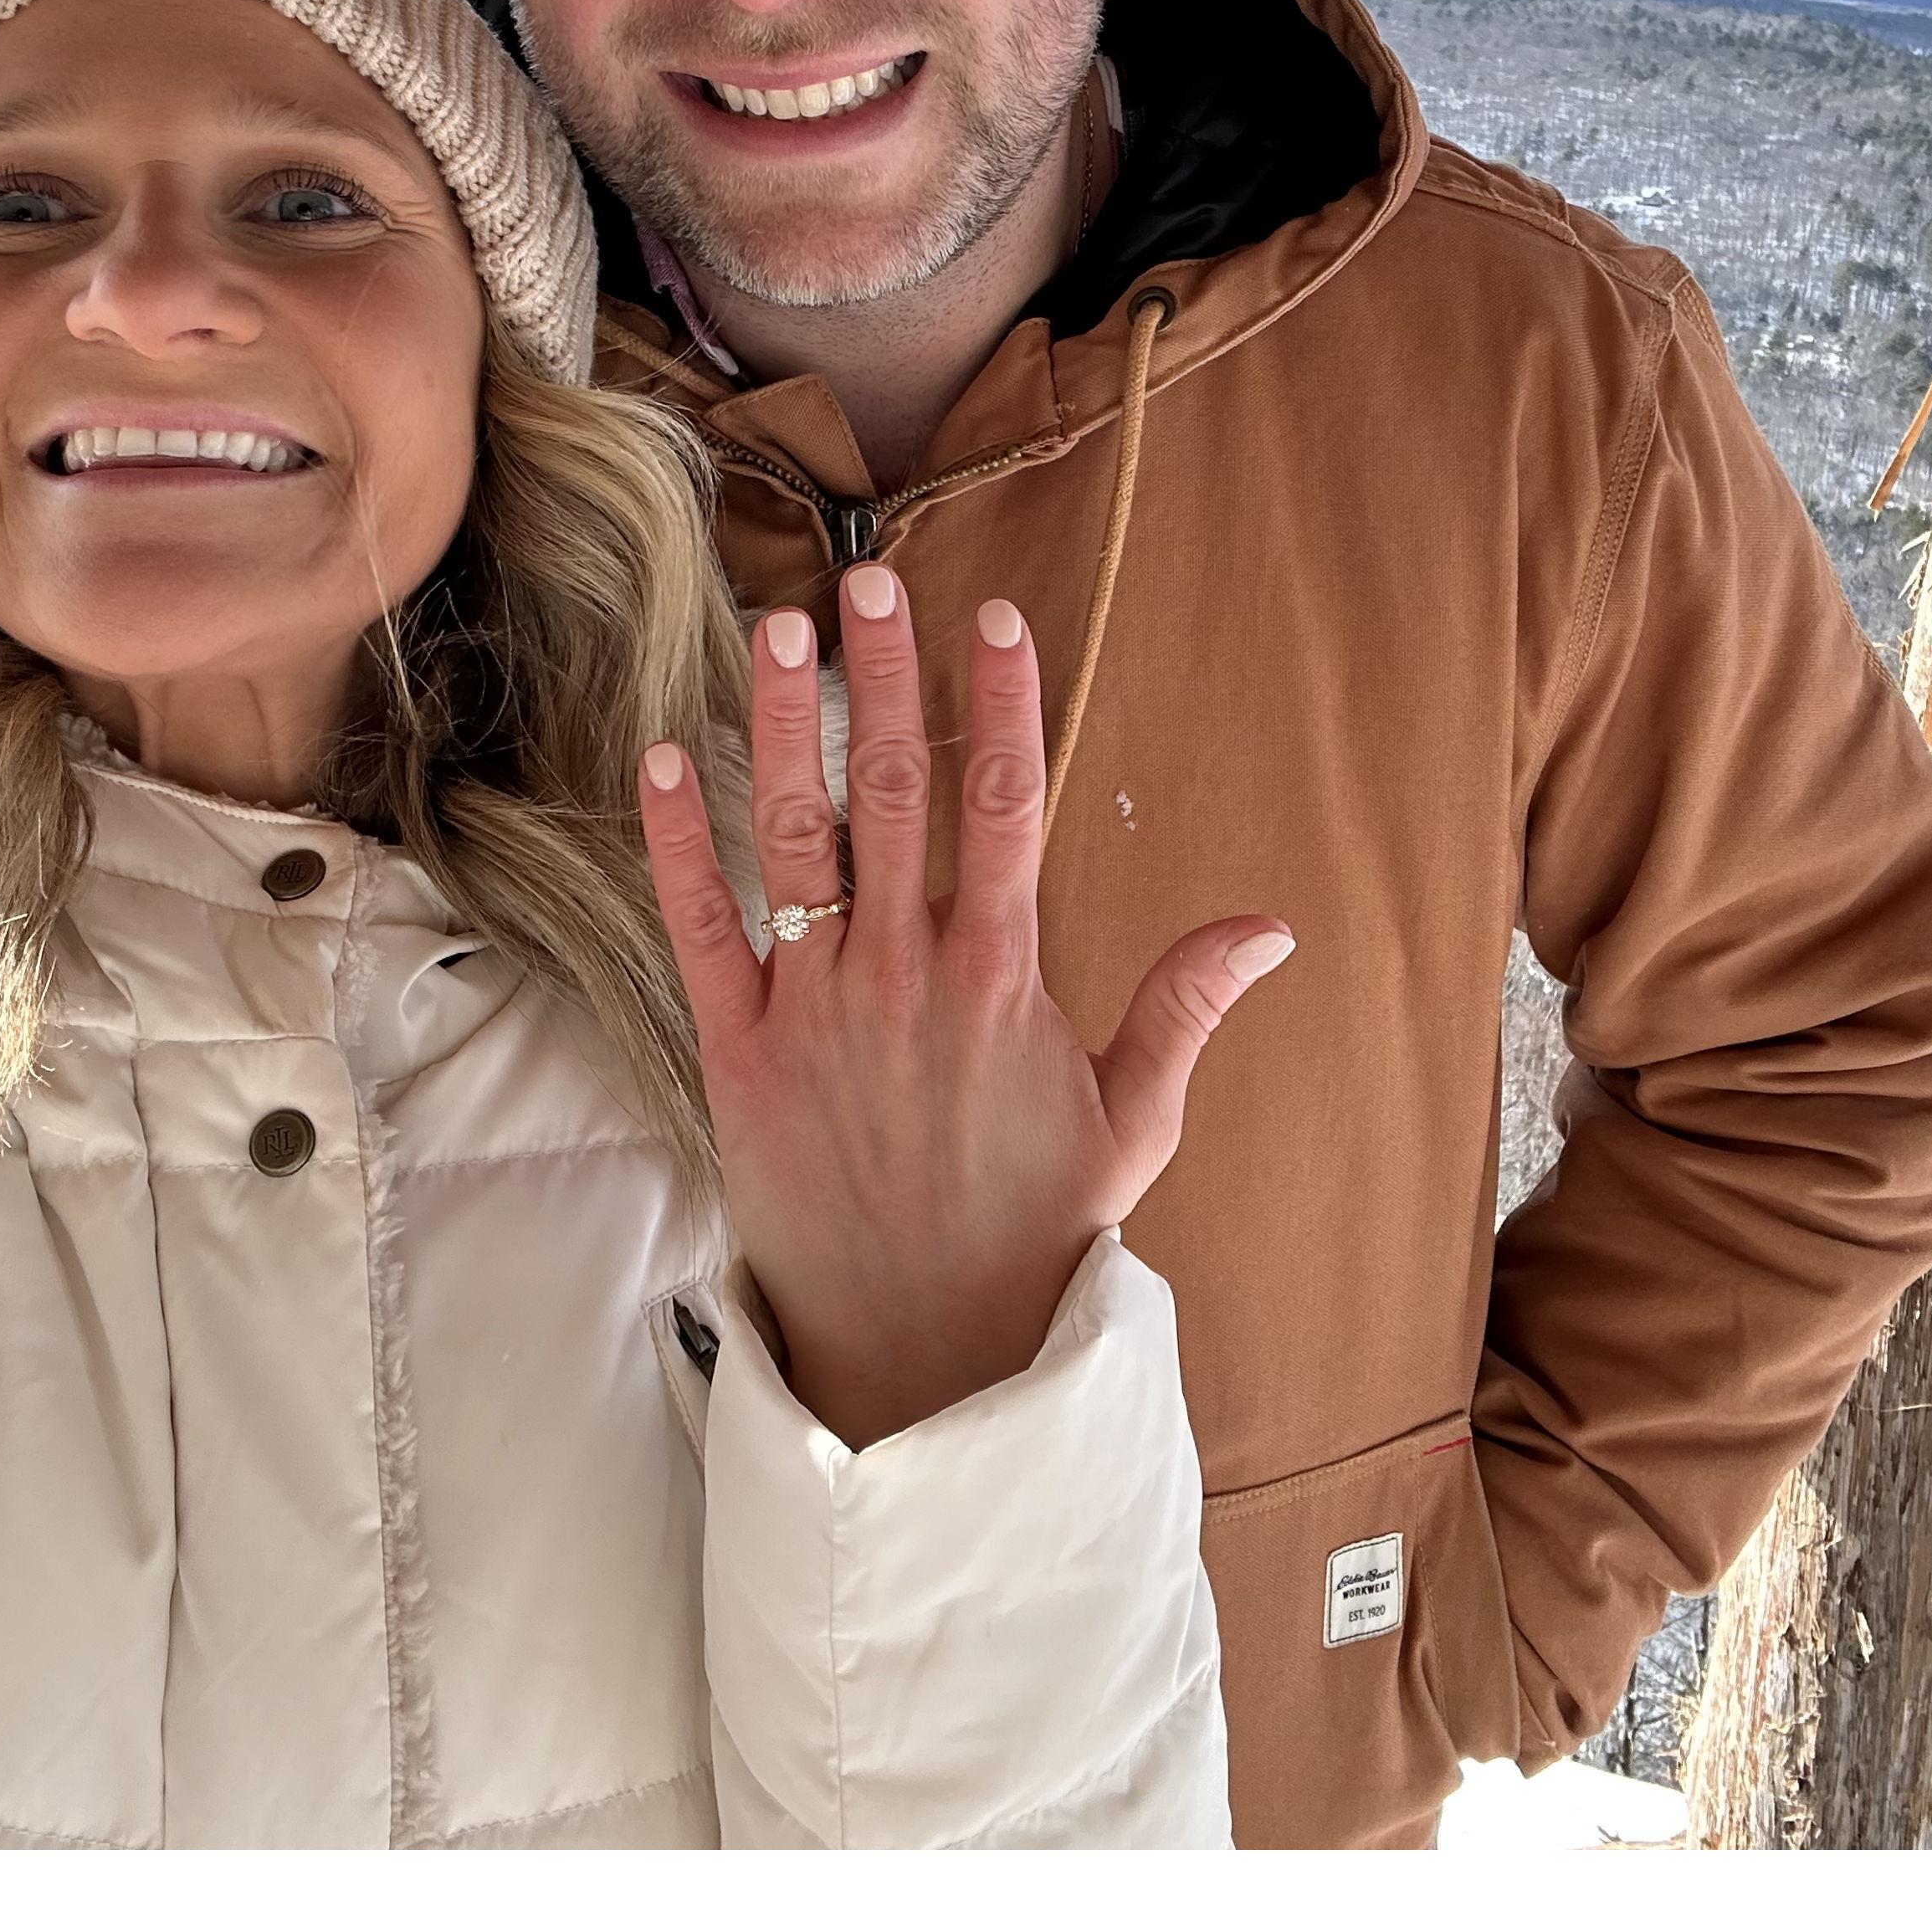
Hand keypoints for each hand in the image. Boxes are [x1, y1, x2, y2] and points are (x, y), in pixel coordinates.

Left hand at [636, 560, 1293, 1449]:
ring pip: (794, 840)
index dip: (1001, 702)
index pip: (1004, 805)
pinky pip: (700, 930)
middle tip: (870, 579)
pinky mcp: (739, 1057)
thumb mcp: (1135, 1123)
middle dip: (884, 677)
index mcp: (1001, 979)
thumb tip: (1271, 926)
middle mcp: (905, 976)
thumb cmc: (1033, 1232)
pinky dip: (678, 843)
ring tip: (776, 630)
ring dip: (784, 728)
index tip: (993, 618)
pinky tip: (660, 759)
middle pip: (896, 793)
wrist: (926, 1351)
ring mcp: (816, 1011)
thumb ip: (1186, 1007)